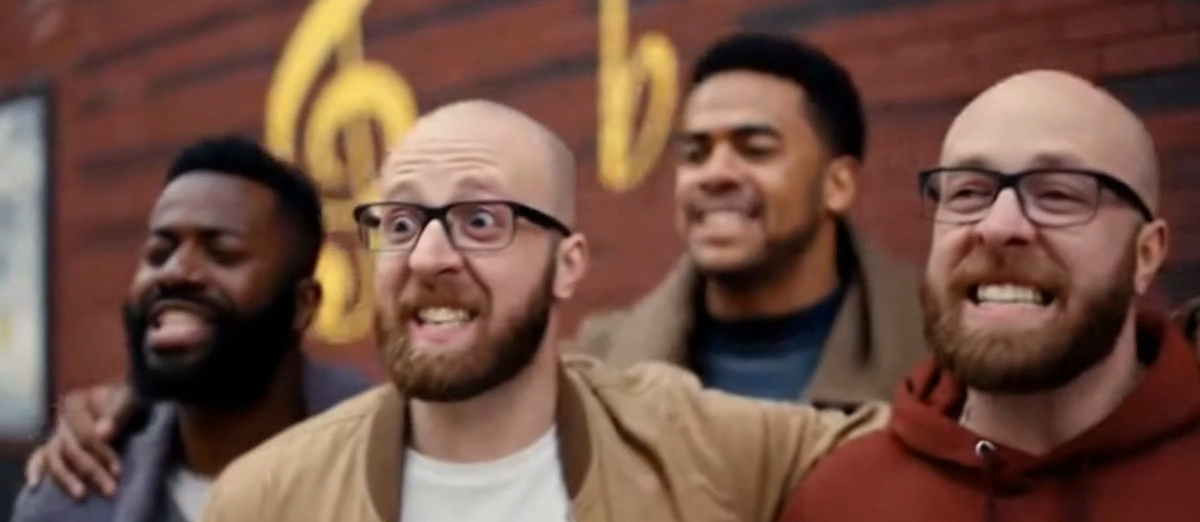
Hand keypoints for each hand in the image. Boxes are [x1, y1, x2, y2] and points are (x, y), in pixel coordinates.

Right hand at [24, 383, 137, 498]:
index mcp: (76, 403)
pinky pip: (39, 457)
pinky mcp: (53, 444)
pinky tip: (36, 485)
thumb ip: (116, 416)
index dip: (102, 453)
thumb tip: (102, 435)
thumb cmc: (125, 401)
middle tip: (110, 490)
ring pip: (54, 457)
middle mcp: (62, 419)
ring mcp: (56, 432)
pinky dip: (35, 470)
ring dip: (66, 478)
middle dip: (91, 471)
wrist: (119, 401)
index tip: (118, 472)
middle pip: (72, 449)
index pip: (86, 434)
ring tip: (81, 495)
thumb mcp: (127, 402)